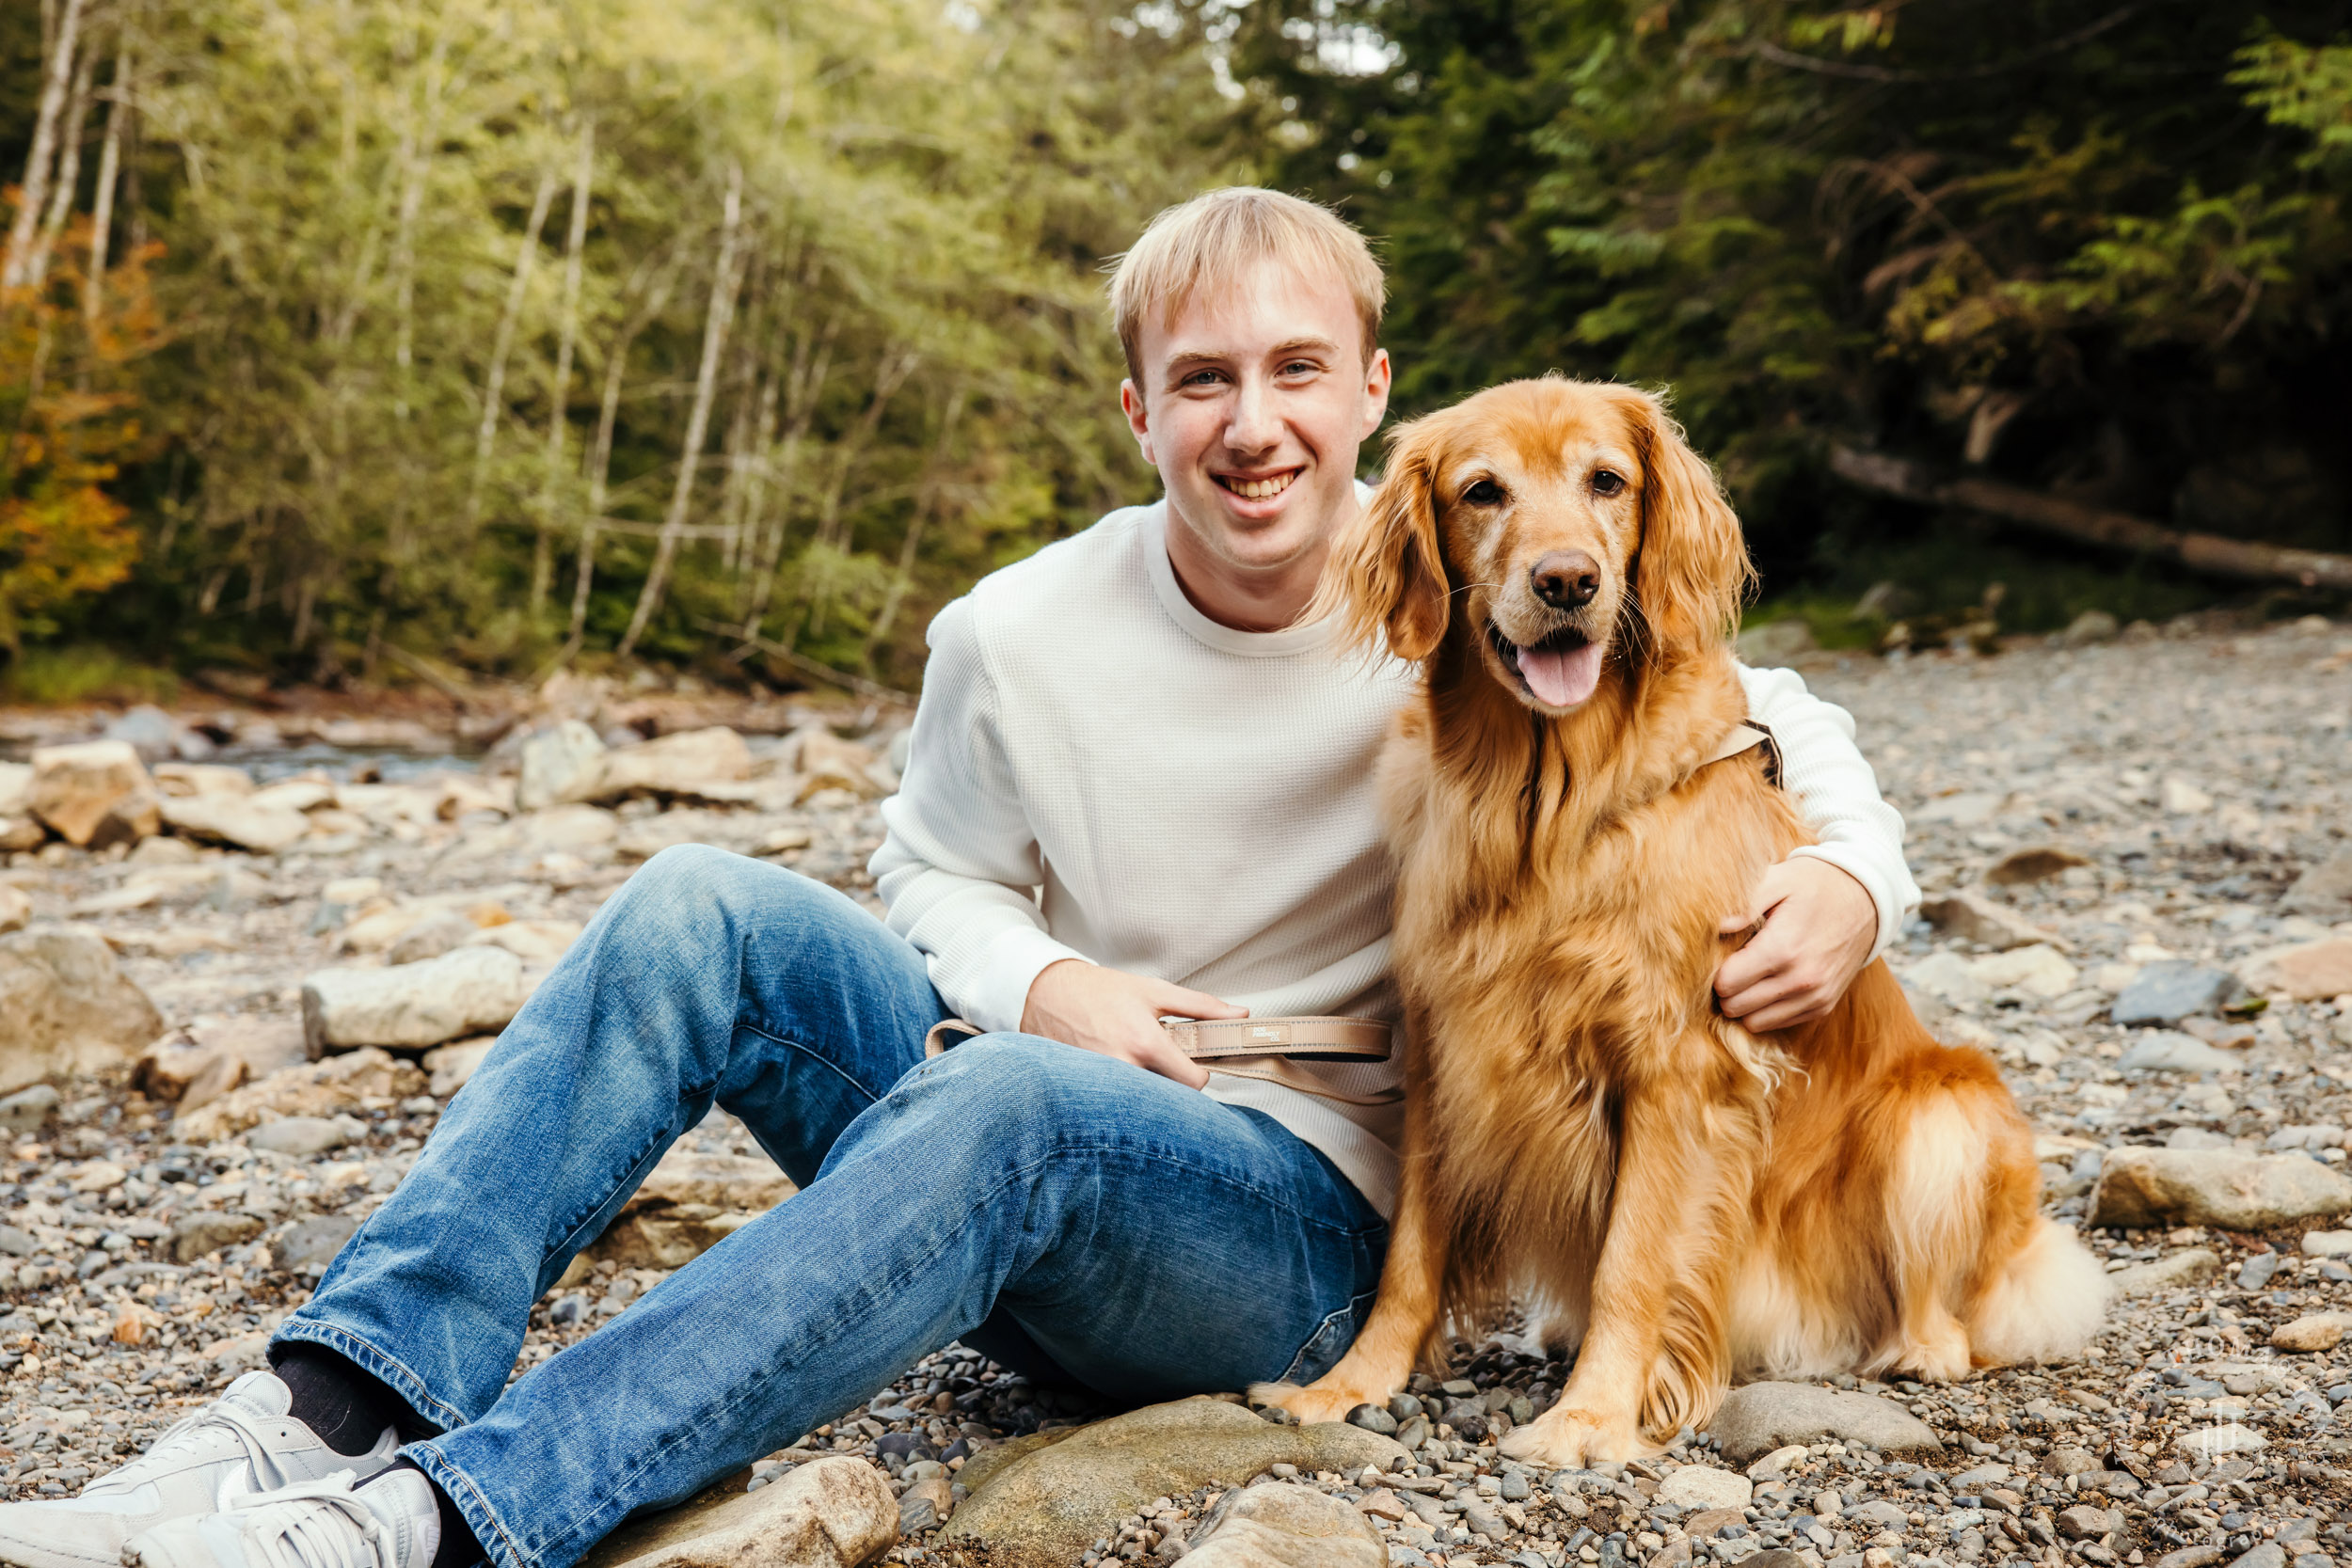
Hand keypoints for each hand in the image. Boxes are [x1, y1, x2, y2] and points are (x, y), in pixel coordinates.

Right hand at [1019, 959, 1244, 1088]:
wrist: (1048, 995)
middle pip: (1170, 1098)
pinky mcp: (1086, 1093)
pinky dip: (1125, 1094)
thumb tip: (1241, 1014)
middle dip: (1173, 1085)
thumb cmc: (1102, 991)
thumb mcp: (1156, 991)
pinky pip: (1118, 1104)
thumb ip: (1202, 1006)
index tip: (1192, 1064)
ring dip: (1149, 1090)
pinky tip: (1119, 1071)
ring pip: (1144, 1103)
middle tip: (1165, 1064)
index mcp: (1146, 1043)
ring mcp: (1103, 1085)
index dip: (1199, 1074)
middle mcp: (1124, 1069)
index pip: (1193, 1083)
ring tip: (1139, 1065)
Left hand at [1714, 857, 1877, 1030]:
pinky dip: (1766, 1009)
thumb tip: (1715, 927)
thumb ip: (1743, 903)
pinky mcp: (1823, 1005)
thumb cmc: (1813, 886)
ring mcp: (1815, 996)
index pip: (1726, 984)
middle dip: (1726, 989)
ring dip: (1744, 1002)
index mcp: (1783, 948)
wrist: (1866, 899)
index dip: (1716, 969)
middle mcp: (1801, 979)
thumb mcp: (1779, 879)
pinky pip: (1778, 1024)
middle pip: (1735, 1007)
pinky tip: (1769, 982)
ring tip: (1749, 975)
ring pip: (1754, 1022)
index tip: (1723, 953)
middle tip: (1732, 964)